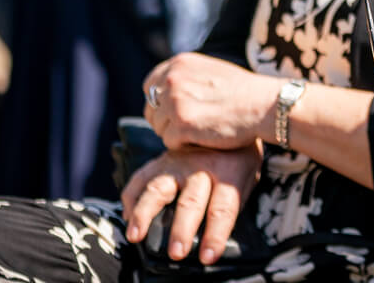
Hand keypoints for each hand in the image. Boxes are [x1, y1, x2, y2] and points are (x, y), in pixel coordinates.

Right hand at [121, 144, 261, 264]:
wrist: (227, 116)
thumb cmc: (238, 155)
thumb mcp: (246, 176)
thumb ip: (232, 201)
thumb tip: (215, 237)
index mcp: (228, 172)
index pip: (223, 208)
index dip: (216, 234)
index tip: (208, 256)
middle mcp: (201, 167)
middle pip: (191, 201)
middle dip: (182, 229)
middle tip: (176, 252)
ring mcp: (178, 161)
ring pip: (159, 188)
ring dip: (145, 213)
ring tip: (135, 235)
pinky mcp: (161, 158)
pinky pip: (141, 178)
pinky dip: (131, 198)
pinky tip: (127, 217)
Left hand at [143, 52, 278, 149]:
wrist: (265, 104)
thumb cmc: (242, 91)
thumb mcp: (210, 70)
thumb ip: (185, 77)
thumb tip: (162, 91)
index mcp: (179, 63)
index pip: (150, 85)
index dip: (161, 102)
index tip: (177, 111)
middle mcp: (172, 79)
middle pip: (151, 108)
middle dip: (166, 120)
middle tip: (190, 125)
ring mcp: (175, 101)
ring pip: (158, 127)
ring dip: (176, 133)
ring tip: (201, 129)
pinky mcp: (182, 124)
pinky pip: (169, 142)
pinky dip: (184, 145)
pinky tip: (203, 138)